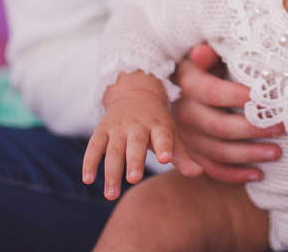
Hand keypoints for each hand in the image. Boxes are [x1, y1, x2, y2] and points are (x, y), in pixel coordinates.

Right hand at [83, 71, 202, 199]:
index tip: (165, 158)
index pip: (162, 135)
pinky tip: (88, 179)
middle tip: (134, 179)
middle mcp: (138, 125)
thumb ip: (183, 156)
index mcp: (159, 126)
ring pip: (113, 149)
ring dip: (111, 171)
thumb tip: (200, 173)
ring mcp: (118, 127)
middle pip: (135, 144)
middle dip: (134, 161)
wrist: (135, 94)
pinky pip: (94, 146)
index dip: (164, 146)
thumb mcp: (172, 134)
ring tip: (111, 194)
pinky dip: (90, 162)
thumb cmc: (157, 123)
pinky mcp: (102, 130)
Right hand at [172, 43, 282, 183]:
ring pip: (218, 152)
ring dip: (250, 155)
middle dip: (254, 129)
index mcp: (189, 85)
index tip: (271, 101)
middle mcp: (184, 112)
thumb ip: (209, 54)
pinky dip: (236, 175)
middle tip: (282, 128)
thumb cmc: (209, 66)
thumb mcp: (209, 56)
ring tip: (277, 152)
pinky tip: (258, 174)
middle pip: (220, 127)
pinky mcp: (192, 154)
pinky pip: (213, 169)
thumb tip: (202, 52)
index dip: (243, 98)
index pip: (216, 93)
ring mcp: (187, 136)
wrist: (183, 87)